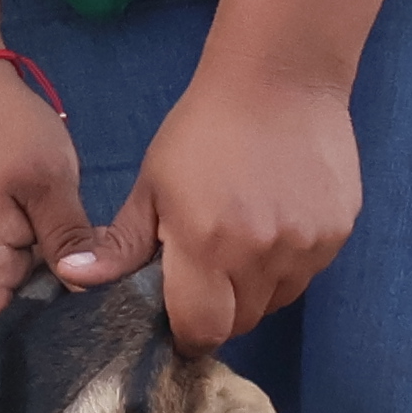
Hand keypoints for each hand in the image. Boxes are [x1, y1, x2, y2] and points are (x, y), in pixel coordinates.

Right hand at [0, 61, 109, 343]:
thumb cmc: (2, 129)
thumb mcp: (47, 180)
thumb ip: (69, 238)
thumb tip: (89, 291)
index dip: (18, 359)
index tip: (76, 364)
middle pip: (6, 322)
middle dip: (51, 338)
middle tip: (115, 344)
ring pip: (20, 296)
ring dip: (57, 306)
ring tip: (115, 316)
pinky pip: (24, 271)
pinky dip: (55, 279)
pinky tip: (96, 278)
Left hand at [109, 58, 357, 348]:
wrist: (280, 79)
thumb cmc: (203, 128)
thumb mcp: (152, 184)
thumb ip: (121, 244)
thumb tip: (73, 277)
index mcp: (207, 245)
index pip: (203, 330)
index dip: (187, 333)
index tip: (178, 318)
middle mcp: (261, 254)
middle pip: (241, 322)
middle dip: (218, 312)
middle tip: (205, 275)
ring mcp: (306, 246)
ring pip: (277, 300)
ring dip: (254, 290)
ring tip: (239, 243)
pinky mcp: (338, 233)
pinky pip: (306, 273)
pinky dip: (286, 265)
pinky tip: (273, 224)